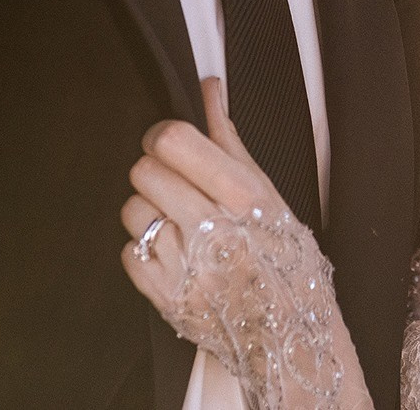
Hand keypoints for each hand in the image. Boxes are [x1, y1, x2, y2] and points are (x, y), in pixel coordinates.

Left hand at [119, 77, 286, 316]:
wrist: (290, 330)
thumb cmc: (284, 256)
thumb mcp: (268, 191)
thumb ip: (228, 139)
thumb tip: (209, 90)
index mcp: (243, 197)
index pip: (174, 142)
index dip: (162, 136)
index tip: (168, 142)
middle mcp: (214, 231)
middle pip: (145, 173)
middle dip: (157, 173)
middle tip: (178, 186)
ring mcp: (187, 269)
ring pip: (133, 211)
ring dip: (151, 211)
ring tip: (180, 223)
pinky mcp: (167, 299)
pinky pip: (129, 252)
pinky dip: (146, 249)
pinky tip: (174, 252)